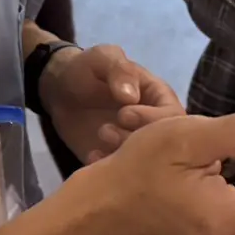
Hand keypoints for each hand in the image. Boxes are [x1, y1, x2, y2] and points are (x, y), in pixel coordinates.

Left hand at [40, 44, 183, 164]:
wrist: (60, 90)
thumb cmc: (87, 70)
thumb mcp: (102, 58)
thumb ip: (120, 71)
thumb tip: (132, 96)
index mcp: (158, 98)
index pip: (174, 117)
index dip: (153, 119)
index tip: (124, 115)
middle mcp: (153, 125)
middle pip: (165, 145)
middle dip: (138, 142)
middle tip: (107, 132)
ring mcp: (135, 146)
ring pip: (146, 164)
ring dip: (124, 158)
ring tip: (99, 140)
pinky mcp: (116, 162)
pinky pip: (121, 175)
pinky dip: (108, 170)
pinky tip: (91, 157)